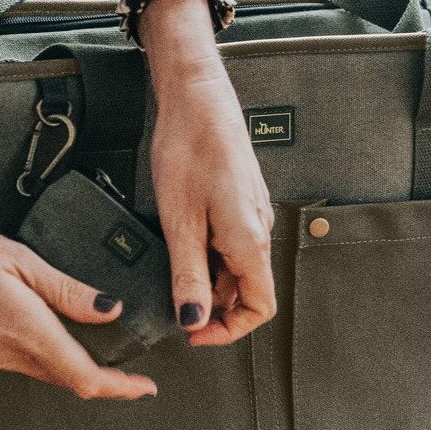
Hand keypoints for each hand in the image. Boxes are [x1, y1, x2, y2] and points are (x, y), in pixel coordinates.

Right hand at [0, 195, 156, 400]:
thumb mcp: (17, 258)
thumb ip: (66, 289)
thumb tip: (108, 310)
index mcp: (26, 332)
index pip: (84, 377)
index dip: (120, 389)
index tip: (144, 388)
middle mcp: (6, 355)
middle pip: (66, 378)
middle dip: (100, 376)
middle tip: (128, 364)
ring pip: (40, 369)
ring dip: (68, 362)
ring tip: (90, 338)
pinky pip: (14, 360)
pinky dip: (38, 351)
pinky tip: (37, 324)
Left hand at [138, 0, 275, 344]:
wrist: (196, 97)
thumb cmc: (190, 148)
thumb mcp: (180, 222)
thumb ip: (188, 277)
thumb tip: (193, 321)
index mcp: (251, 240)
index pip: (260, 308)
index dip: (228, 330)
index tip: (193, 332)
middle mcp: (260, 228)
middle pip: (248, 289)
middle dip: (213, 305)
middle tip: (173, 304)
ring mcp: (252, 212)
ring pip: (238, 265)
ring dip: (209, 279)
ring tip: (170, 267)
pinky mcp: (240, 198)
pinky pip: (232, 240)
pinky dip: (209, 253)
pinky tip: (181, 238)